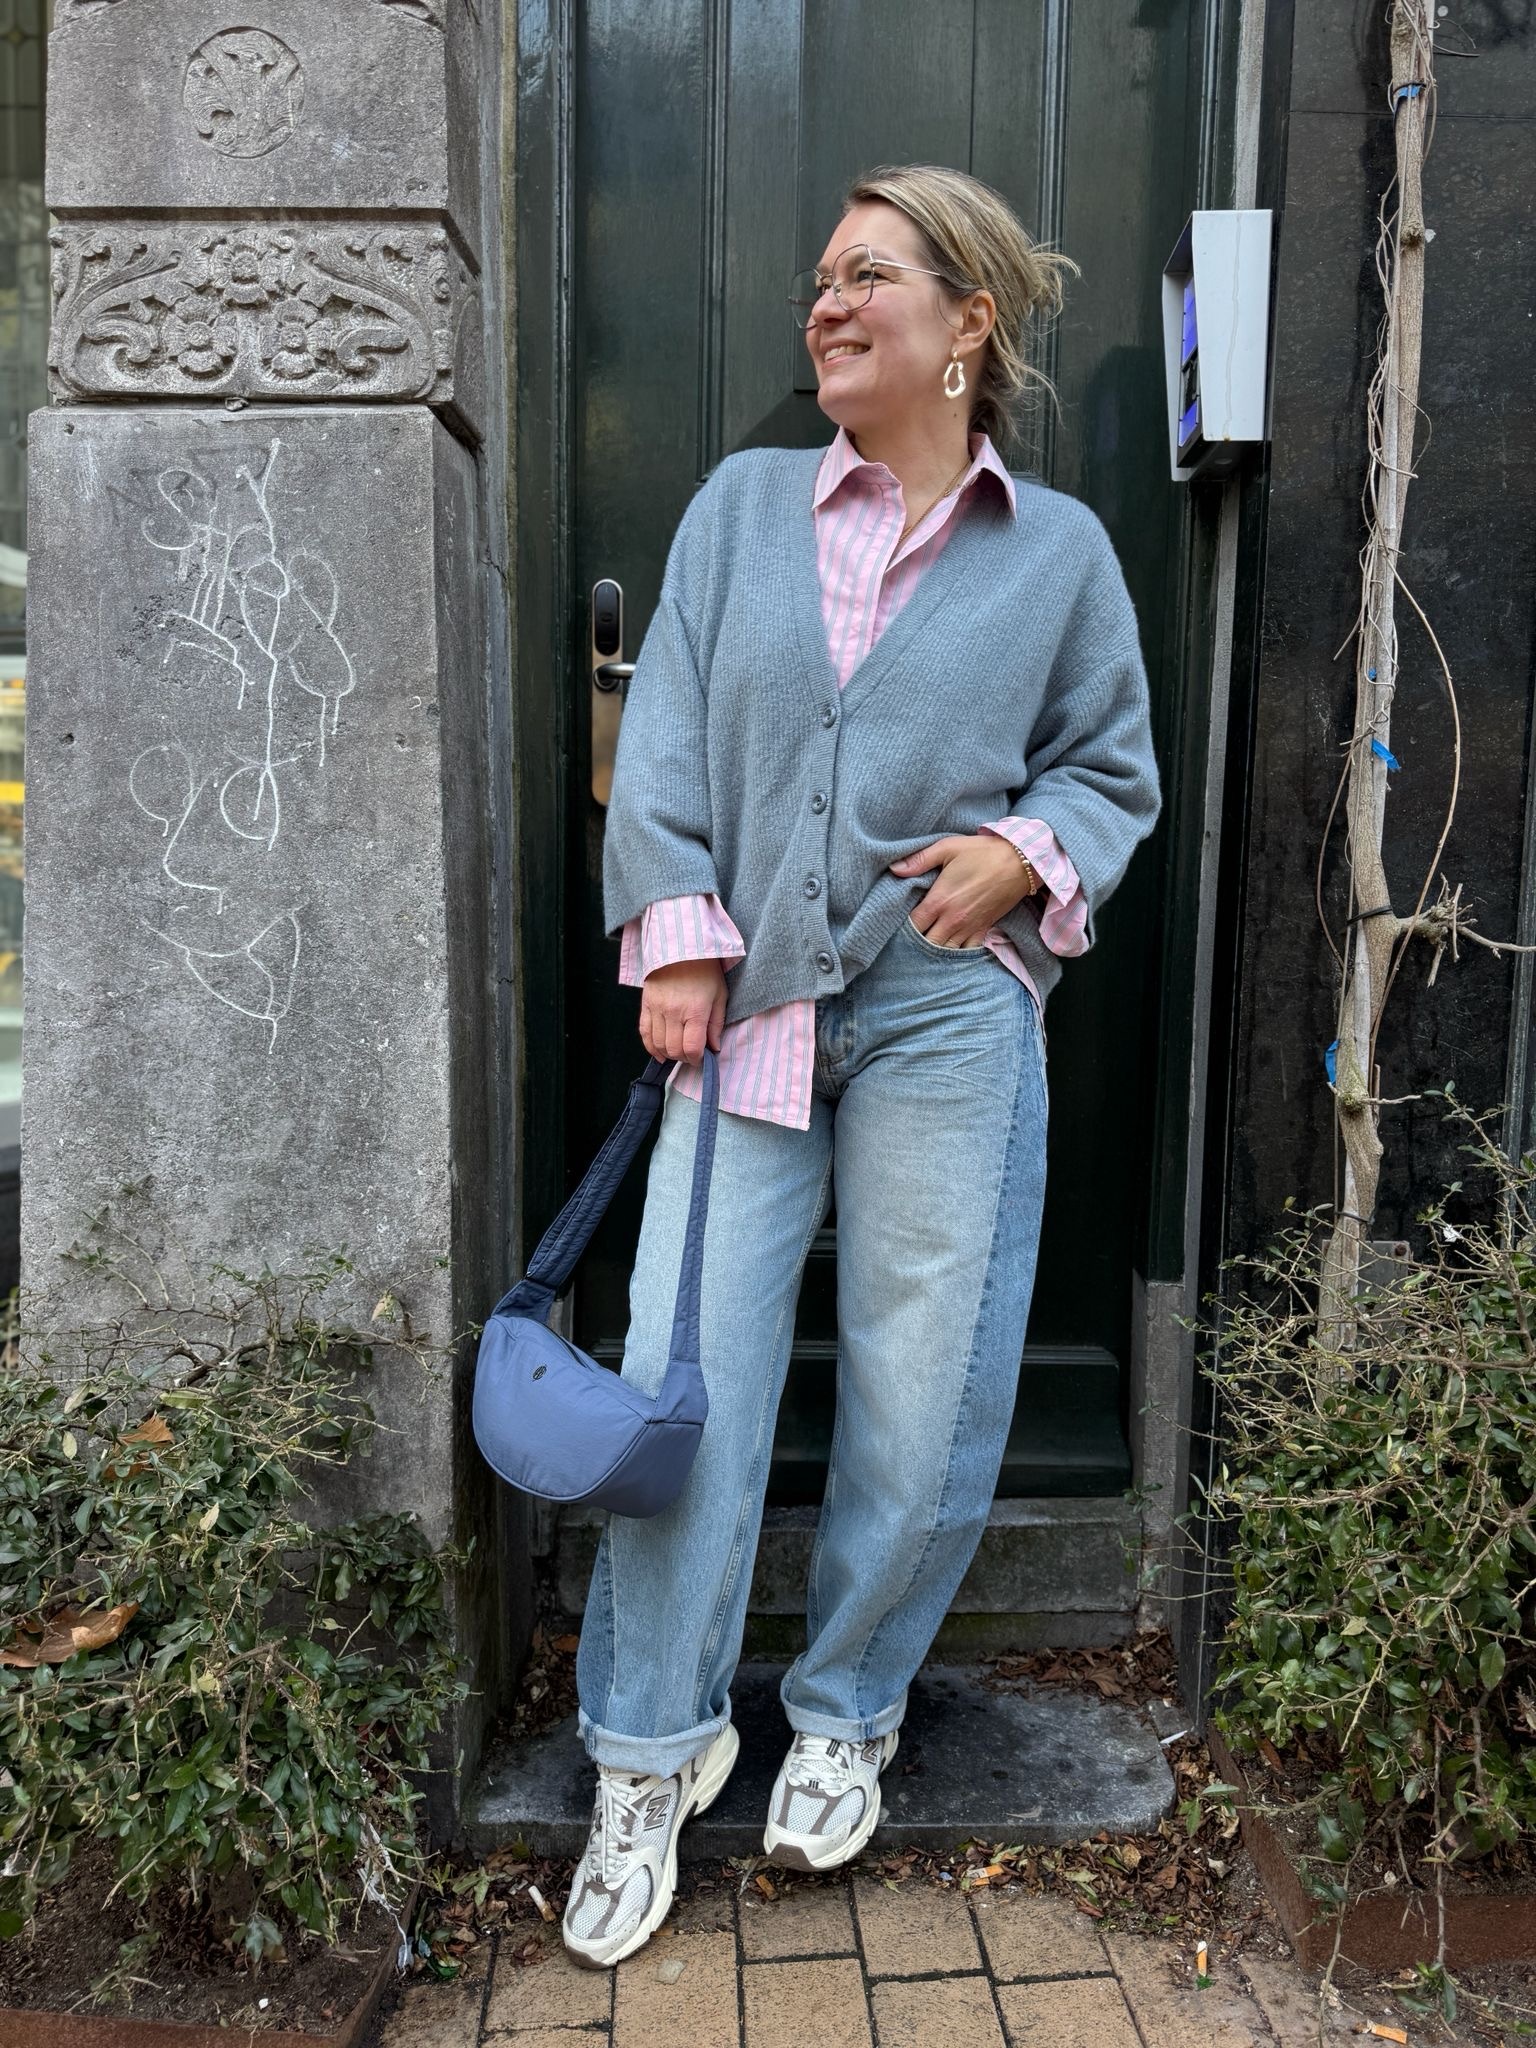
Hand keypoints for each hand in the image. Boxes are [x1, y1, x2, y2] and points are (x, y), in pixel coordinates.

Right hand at [639, 957, 728, 1063]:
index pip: (692, 1048)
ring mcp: (656, 1009)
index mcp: (695, 1010)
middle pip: (674, 1050)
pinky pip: (644, 1032)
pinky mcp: (646, 1004)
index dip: (698, 1059)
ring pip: (658, 1044)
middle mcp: (673, 1012)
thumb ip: (716, 1023)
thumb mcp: (720, 994)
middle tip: (692, 1054)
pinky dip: (651, 1046)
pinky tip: (659, 1052)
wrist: (681, 946)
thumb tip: (714, 1047)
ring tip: (678, 1051)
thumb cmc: (705, 969)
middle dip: (684, 1058)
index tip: (702, 1057)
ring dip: (669, 1054)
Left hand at [890, 835, 1037, 947]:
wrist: (1021, 861)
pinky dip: (957, 954)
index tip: (897, 925)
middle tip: (908, 940)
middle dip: (916, 944)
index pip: (913, 926)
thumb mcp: (948, 848)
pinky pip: (967, 951)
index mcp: (939, 900)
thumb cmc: (982, 852)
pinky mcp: (984, 929)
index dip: (902, 929)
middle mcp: (953, 919)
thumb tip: (894, 869)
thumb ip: (919, 860)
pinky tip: (950, 950)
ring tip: (926, 948)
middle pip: (927, 944)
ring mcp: (969, 927)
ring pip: (946, 952)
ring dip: (935, 952)